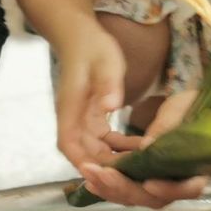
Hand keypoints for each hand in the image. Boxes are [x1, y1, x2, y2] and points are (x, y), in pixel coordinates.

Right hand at [54, 24, 128, 169]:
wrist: (79, 34)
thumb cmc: (91, 46)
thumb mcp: (105, 61)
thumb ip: (108, 83)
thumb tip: (111, 106)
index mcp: (70, 108)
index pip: (69, 144)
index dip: (83, 162)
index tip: (104, 175)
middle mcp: (72, 118)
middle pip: (84, 153)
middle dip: (106, 166)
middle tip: (136, 173)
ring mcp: (81, 119)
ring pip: (94, 149)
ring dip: (114, 158)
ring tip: (141, 163)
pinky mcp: (91, 116)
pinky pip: (102, 140)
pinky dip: (118, 147)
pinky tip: (139, 147)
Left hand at [75, 91, 206, 208]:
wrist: (183, 106)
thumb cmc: (190, 105)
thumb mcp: (181, 108)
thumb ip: (166, 126)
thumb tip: (146, 147)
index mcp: (198, 167)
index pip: (190, 188)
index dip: (169, 190)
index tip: (149, 183)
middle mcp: (178, 181)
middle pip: (155, 197)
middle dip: (125, 188)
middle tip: (99, 174)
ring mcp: (159, 182)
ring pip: (136, 195)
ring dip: (110, 187)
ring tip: (88, 171)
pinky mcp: (143, 176)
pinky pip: (126, 184)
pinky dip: (108, 180)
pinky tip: (89, 169)